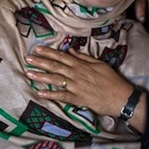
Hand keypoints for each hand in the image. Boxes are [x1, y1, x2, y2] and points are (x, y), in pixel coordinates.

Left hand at [28, 45, 142, 129]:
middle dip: (40, 62)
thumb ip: (84, 57)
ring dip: (42, 76)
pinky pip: (63, 96)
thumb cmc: (112, 80)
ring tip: (29, 73)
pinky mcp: (78, 99)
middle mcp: (76, 74)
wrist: (122, 97)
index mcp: (81, 65)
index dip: (49, 52)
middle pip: (55, 66)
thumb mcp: (99, 63)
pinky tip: (40, 93)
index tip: (37, 49)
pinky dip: (51, 95)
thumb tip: (71, 51)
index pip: (62, 57)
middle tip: (27, 59)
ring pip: (56, 80)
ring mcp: (76, 86)